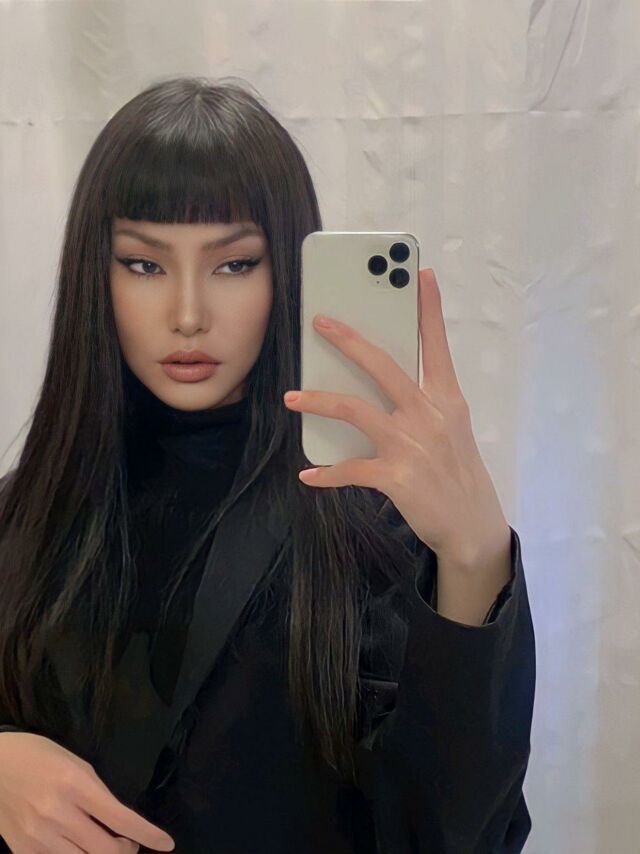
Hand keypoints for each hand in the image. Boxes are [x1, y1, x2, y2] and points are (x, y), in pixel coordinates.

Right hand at [0, 731, 174, 852]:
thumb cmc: (40, 756)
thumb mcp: (76, 765)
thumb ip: (98, 794)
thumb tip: (120, 822)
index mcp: (75, 785)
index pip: (121, 818)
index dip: (148, 834)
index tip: (167, 844)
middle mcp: (57, 814)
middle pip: (106, 850)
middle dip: (127, 850)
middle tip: (129, 843)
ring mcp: (38, 837)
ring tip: (107, 845)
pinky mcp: (23, 852)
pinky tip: (78, 847)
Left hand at [284, 267, 509, 563]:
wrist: (472, 526)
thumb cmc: (457, 472)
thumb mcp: (452, 429)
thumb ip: (423, 402)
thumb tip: (380, 383)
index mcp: (448, 400)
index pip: (437, 346)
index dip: (429, 309)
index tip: (421, 273)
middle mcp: (430, 415)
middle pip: (383, 366)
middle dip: (348, 340)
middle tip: (320, 322)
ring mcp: (412, 446)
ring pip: (355, 410)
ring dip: (318, 401)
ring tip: (292, 398)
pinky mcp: (395, 478)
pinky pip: (350, 469)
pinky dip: (326, 473)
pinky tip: (309, 474)